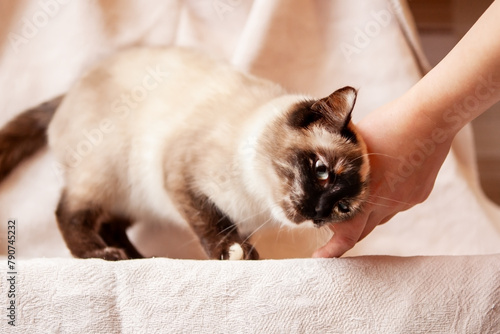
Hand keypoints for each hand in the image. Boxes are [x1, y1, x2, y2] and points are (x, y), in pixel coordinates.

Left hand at [313, 97, 454, 257]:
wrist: (429, 118)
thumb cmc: (386, 125)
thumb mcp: (351, 144)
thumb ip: (335, 163)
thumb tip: (319, 171)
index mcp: (365, 195)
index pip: (347, 234)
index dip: (332, 249)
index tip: (319, 256)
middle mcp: (386, 204)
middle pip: (363, 231)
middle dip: (346, 233)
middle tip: (332, 227)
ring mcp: (405, 200)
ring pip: (380, 216)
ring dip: (367, 211)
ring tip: (361, 188)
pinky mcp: (418, 194)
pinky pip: (397, 203)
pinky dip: (386, 197)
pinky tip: (386, 175)